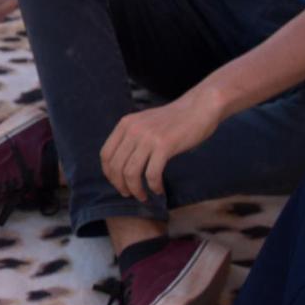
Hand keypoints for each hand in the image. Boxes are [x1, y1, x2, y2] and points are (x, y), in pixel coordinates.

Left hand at [100, 91, 223, 201]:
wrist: (199, 107)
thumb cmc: (173, 119)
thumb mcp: (144, 123)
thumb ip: (131, 138)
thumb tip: (121, 164)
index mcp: (125, 124)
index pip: (105, 154)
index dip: (109, 173)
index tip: (117, 183)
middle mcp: (133, 130)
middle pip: (116, 166)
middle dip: (120, 185)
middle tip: (128, 194)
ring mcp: (148, 138)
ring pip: (131, 172)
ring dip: (135, 189)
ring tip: (142, 196)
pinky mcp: (165, 145)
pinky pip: (152, 173)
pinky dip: (153, 185)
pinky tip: (158, 189)